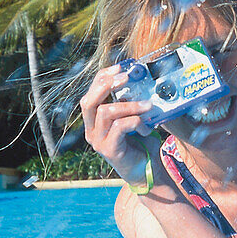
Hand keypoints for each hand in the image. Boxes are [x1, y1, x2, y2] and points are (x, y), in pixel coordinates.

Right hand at [80, 64, 156, 186]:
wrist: (146, 171)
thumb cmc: (141, 142)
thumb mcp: (134, 118)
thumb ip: (132, 102)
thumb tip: (143, 79)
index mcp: (94, 120)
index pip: (91, 93)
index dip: (102, 78)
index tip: (120, 67)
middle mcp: (91, 130)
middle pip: (88, 101)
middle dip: (106, 85)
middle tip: (126, 77)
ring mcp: (98, 140)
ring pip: (106, 112)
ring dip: (130, 105)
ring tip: (148, 106)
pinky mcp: (109, 149)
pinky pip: (120, 127)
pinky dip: (136, 122)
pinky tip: (146, 128)